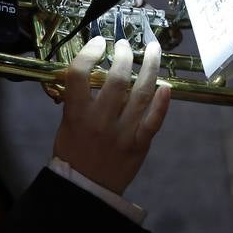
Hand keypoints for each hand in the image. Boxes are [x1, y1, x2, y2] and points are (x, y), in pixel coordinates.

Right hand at [53, 37, 170, 194]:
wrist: (85, 190)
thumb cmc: (73, 153)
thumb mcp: (66, 124)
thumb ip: (79, 100)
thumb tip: (94, 69)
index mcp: (77, 114)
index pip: (79, 74)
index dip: (89, 53)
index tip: (98, 42)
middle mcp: (100, 121)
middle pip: (116, 80)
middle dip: (123, 56)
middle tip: (125, 45)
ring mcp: (122, 133)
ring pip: (140, 94)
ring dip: (149, 68)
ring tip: (153, 50)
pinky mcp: (139, 145)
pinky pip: (154, 121)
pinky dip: (162, 103)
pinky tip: (166, 86)